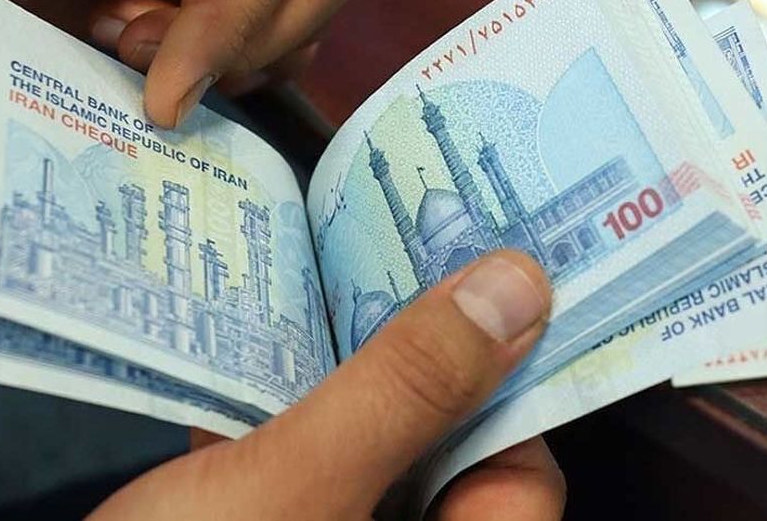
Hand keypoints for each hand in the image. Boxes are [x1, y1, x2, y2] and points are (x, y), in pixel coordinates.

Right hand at [87, 251, 565, 520]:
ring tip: (315, 307)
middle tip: (381, 277)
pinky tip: (246, 378)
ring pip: (370, 464)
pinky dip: (285, 430)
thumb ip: (405, 391)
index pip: (521, 478)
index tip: (458, 293)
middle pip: (446, 462)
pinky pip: (308, 483)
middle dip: (408, 375)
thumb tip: (515, 290)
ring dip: (340, 392)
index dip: (497, 386)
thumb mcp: (294, 489)